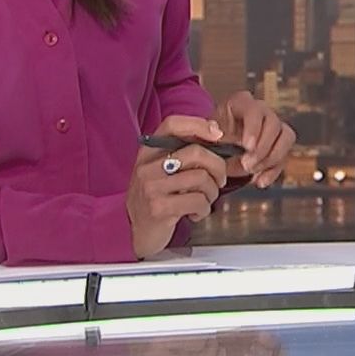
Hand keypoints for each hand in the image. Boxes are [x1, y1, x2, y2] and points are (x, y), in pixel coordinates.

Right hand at [128, 115, 229, 258]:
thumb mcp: (161, 170)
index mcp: (148, 152)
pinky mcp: (159, 208)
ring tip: (205, 199)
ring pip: (201, 178)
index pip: (172, 124)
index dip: (198, 124)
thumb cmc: (155, 198)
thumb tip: (214, 132)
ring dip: (212, 192)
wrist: (134, 231)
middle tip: (219, 179)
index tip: (217, 134)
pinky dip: (204, 209)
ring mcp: (151, 187)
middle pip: (195, 152)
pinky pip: (198, 201)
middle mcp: (147, 167)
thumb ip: (181, 152)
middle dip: (218, 167)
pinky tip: (196, 213)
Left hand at [215, 91, 296, 187]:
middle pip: (274, 124)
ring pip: (286, 137)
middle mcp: (262, 111)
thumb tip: (217, 133)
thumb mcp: (205, 133)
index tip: (247, 147)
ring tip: (253, 173)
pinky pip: (284, 157)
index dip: (253, 129)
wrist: (215, 149)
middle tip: (248, 165)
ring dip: (271, 159)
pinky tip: (260, 182)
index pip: (254, 111)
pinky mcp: (279, 144)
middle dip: (263, 148)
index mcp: (242, 103)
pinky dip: (273, 171)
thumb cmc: (209, 137)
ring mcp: (273, 127)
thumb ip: (210, 134)